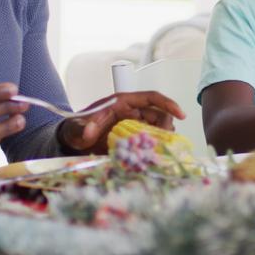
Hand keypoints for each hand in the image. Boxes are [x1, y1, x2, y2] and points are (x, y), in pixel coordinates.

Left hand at [58, 91, 185, 153]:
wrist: (73, 140)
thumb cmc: (76, 127)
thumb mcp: (77, 127)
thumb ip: (83, 129)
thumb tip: (88, 133)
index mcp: (123, 102)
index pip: (152, 98)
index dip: (168, 104)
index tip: (181, 115)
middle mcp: (132, 112)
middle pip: (159, 115)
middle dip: (167, 127)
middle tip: (165, 142)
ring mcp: (134, 125)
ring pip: (158, 129)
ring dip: (162, 138)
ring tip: (159, 150)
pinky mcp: (133, 138)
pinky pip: (150, 141)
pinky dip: (154, 147)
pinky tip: (154, 156)